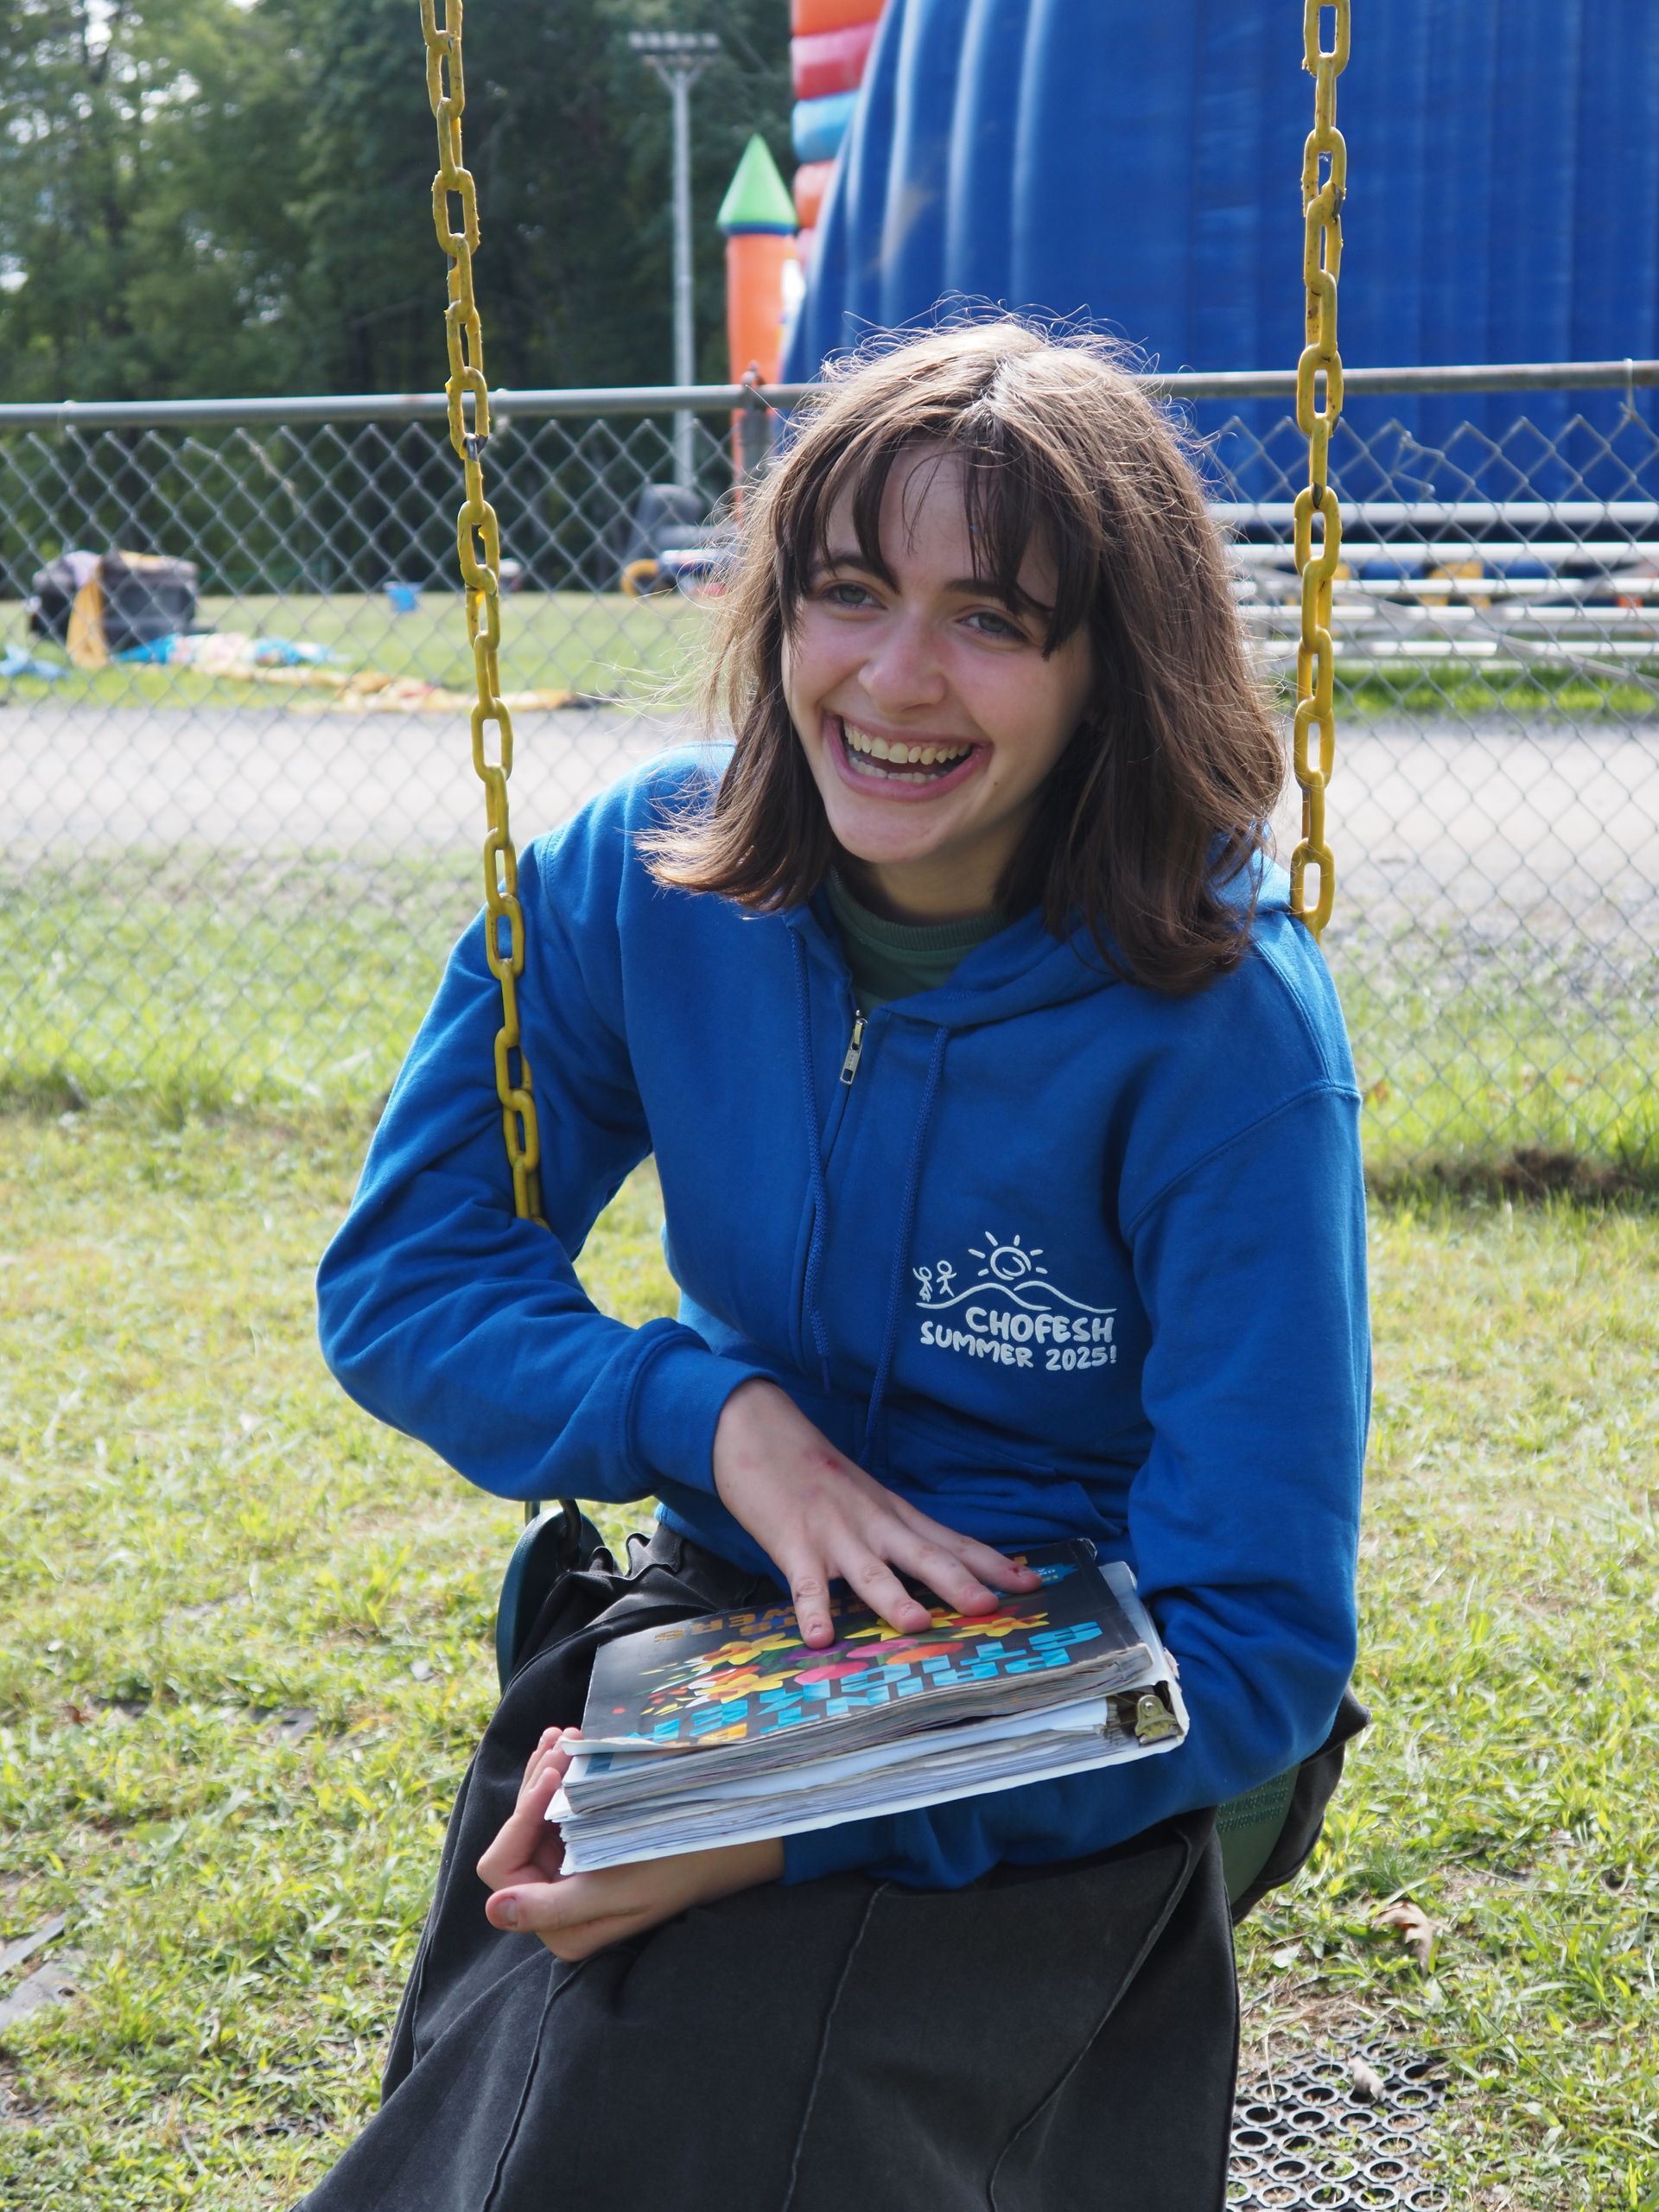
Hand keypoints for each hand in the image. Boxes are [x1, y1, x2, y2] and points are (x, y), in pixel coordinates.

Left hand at [477, 1726, 783, 1960]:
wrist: (727, 1841)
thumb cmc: (676, 1867)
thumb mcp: (616, 1890)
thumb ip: (552, 1906)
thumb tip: (492, 1910)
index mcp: (558, 1925)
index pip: (504, 1867)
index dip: (521, 1817)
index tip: (555, 1773)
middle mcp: (556, 1904)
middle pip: (518, 1835)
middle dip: (536, 1784)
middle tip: (562, 1738)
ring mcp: (570, 1873)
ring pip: (535, 1816)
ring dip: (545, 1772)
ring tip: (565, 1734)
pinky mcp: (586, 1849)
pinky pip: (557, 1810)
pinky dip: (561, 1776)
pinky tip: (571, 1745)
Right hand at [712, 1378, 1041, 1647]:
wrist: (760, 1431)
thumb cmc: (815, 1471)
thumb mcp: (868, 1497)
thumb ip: (898, 1531)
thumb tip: (936, 1567)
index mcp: (895, 1515)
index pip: (952, 1540)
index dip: (992, 1562)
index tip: (1032, 1582)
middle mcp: (874, 1524)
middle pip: (923, 1555)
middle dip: (960, 1581)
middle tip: (993, 1606)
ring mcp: (834, 1534)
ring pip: (869, 1571)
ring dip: (893, 1597)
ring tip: (919, 1624)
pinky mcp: (794, 1543)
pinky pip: (805, 1585)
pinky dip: (813, 1610)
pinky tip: (820, 1638)